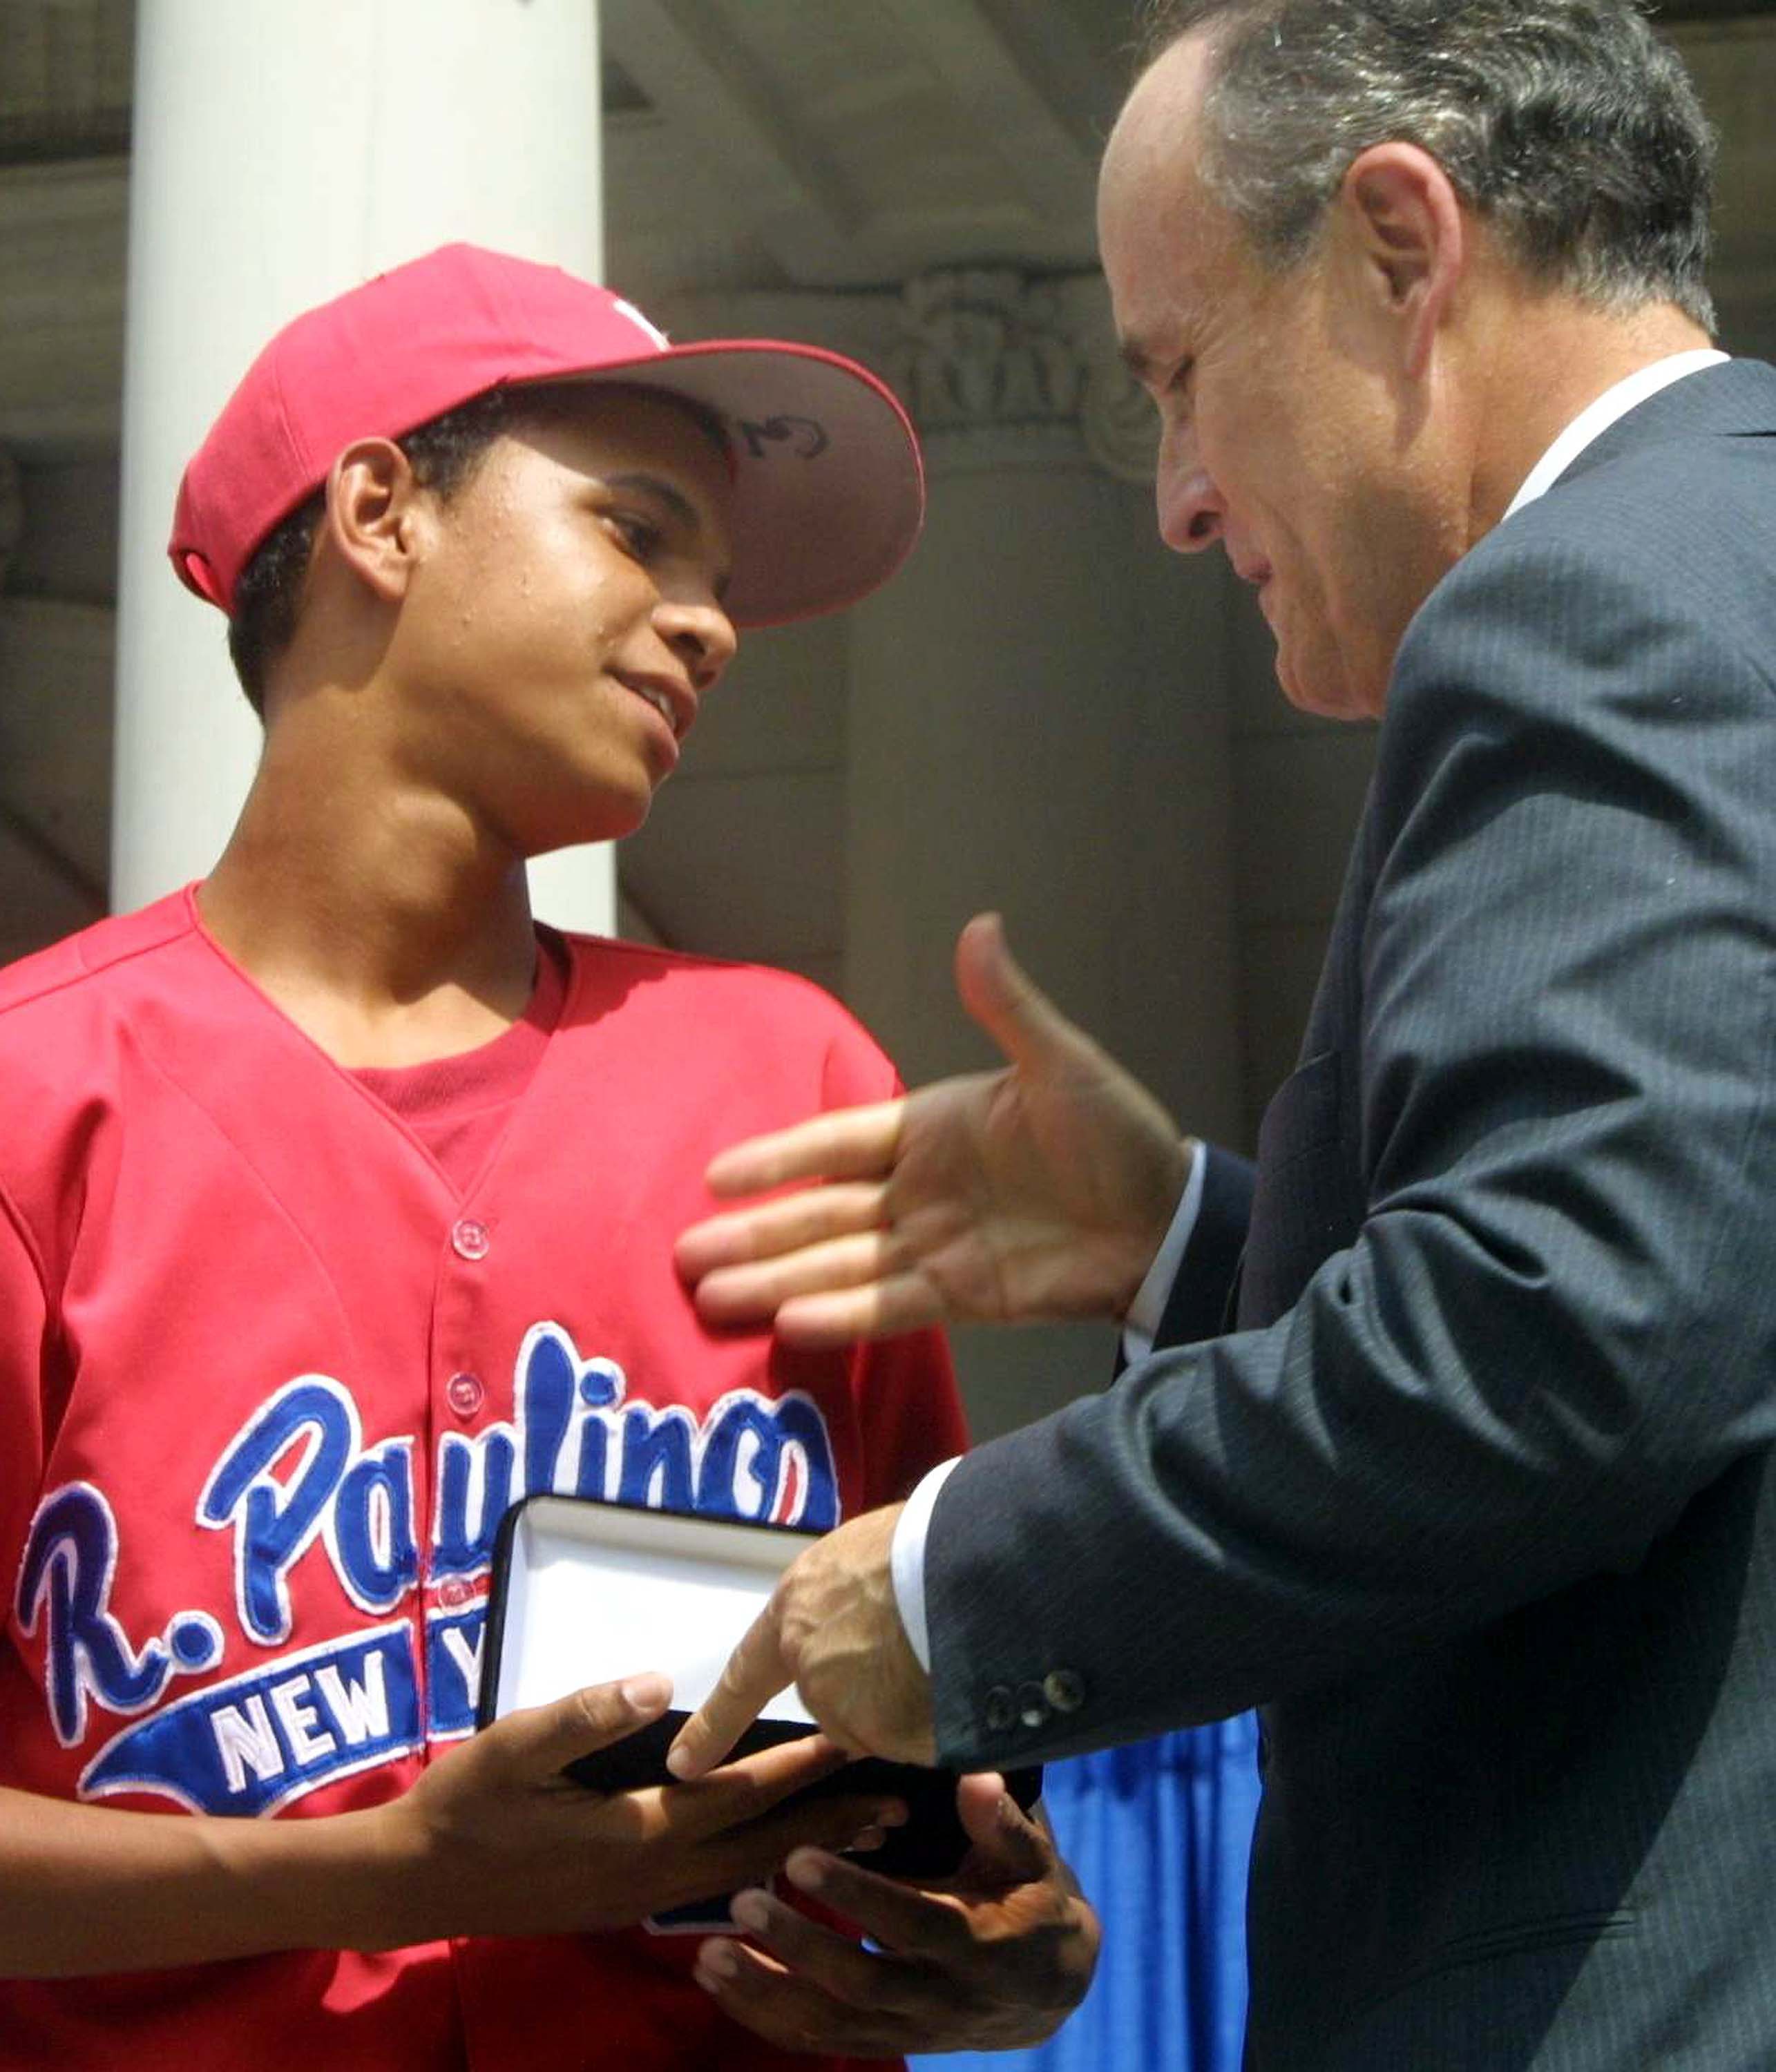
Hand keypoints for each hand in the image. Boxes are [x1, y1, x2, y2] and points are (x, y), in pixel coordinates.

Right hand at [375, 1674, 904, 1943]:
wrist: (418, 1882)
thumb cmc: (465, 1803)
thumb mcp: (513, 1745)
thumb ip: (585, 1714)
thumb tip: (655, 1683)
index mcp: (635, 1833)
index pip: (736, 1795)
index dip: (797, 1765)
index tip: (854, 1738)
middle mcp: (654, 1875)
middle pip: (761, 1844)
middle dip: (829, 1819)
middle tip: (897, 1799)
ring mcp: (643, 1899)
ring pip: (745, 1872)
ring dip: (807, 1846)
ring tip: (867, 1830)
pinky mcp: (629, 1905)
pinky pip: (718, 1886)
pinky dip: (766, 1868)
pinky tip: (788, 1858)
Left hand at [669, 1508, 935, 1776]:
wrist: (959, 1567)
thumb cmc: (918, 1545)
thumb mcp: (863, 1554)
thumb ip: (846, 1596)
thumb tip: (866, 1609)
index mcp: (796, 1613)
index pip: (744, 1678)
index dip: (715, 1724)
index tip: (683, 1764)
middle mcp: (811, 1667)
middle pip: (840, 1700)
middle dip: (876, 1685)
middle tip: (920, 1638)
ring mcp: (847, 1708)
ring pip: (884, 1721)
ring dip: (911, 1701)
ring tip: (947, 1647)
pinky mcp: (887, 1738)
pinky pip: (918, 1737)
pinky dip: (938, 1719)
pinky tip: (958, 1677)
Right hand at [676, 912, 1191, 1347]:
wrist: (1166, 1220)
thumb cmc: (1115, 1133)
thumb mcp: (1062, 1064)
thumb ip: (1008, 1007)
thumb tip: (979, 926)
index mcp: (929, 1127)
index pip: (835, 1143)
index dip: (777, 1160)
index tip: (715, 1178)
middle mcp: (918, 1188)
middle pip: (820, 1213)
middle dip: (755, 1235)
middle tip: (685, 1256)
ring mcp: (935, 1245)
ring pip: (840, 1265)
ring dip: (778, 1282)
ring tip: (711, 1301)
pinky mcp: (961, 1297)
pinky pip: (890, 1306)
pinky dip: (843, 1316)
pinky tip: (790, 1324)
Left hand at [693, 1775, 1099, 2055]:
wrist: (1044, 1990)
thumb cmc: (1030, 1903)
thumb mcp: (1031, 1861)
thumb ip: (1000, 1824)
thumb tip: (974, 1778)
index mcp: (977, 1946)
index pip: (912, 1923)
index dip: (857, 1896)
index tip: (801, 1858)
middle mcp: (937, 1998)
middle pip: (861, 1984)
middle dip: (799, 1946)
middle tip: (741, 1902)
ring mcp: (905, 2028)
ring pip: (829, 2023)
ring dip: (766, 1991)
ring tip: (708, 1954)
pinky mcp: (879, 2040)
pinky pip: (815, 2039)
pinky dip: (762, 2016)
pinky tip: (715, 1981)